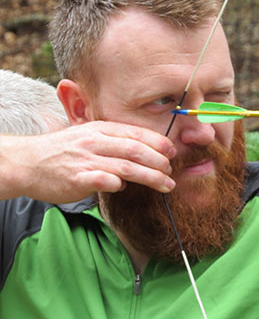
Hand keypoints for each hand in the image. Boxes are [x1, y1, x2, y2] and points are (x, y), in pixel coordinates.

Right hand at [0, 121, 176, 203]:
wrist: (26, 162)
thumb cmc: (63, 152)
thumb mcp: (88, 137)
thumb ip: (114, 143)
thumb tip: (142, 155)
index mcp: (100, 130)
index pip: (137, 133)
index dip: (159, 143)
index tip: (173, 152)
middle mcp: (95, 142)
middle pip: (137, 150)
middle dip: (160, 162)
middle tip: (171, 172)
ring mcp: (87, 160)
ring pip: (128, 167)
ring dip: (151, 177)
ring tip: (166, 185)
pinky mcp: (78, 178)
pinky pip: (106, 181)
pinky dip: (119, 185)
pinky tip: (125, 189)